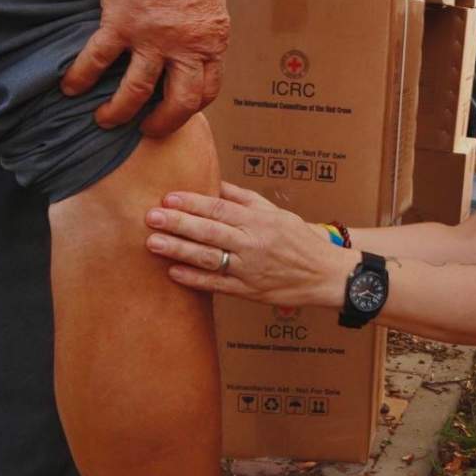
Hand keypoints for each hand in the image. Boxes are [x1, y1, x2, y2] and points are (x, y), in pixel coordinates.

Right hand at [61, 0, 228, 137]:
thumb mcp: (211, 4)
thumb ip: (200, 32)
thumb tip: (189, 50)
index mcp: (212, 42)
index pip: (207, 90)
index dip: (190, 107)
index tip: (176, 111)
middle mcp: (186, 47)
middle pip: (179, 102)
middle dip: (161, 123)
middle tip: (145, 130)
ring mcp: (152, 38)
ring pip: (136, 91)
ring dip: (118, 111)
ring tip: (104, 120)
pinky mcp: (121, 23)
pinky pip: (98, 59)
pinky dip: (81, 76)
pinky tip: (70, 87)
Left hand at [145, 181, 349, 306]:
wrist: (323, 273)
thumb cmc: (298, 239)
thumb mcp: (275, 212)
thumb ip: (244, 199)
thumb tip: (215, 184)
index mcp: (259, 221)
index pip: (220, 209)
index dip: (192, 203)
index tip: (168, 198)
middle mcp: (253, 244)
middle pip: (210, 231)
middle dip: (178, 223)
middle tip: (152, 217)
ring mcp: (249, 269)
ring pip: (209, 258)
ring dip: (179, 250)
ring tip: (153, 243)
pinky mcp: (248, 291)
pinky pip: (217, 285)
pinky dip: (194, 279)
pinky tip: (173, 272)